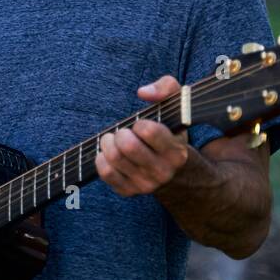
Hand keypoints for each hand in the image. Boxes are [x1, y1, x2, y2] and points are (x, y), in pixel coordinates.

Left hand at [95, 75, 190, 196]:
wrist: (175, 172)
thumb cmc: (170, 132)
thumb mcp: (178, 108)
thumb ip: (166, 88)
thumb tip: (143, 92)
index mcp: (176, 151)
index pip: (149, 132)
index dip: (140, 123)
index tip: (140, 124)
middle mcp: (163, 171)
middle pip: (128, 147)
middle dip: (120, 133)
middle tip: (122, 131)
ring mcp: (146, 184)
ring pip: (114, 159)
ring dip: (107, 142)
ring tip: (112, 139)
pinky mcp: (129, 191)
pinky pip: (106, 173)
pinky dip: (101, 158)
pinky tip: (107, 153)